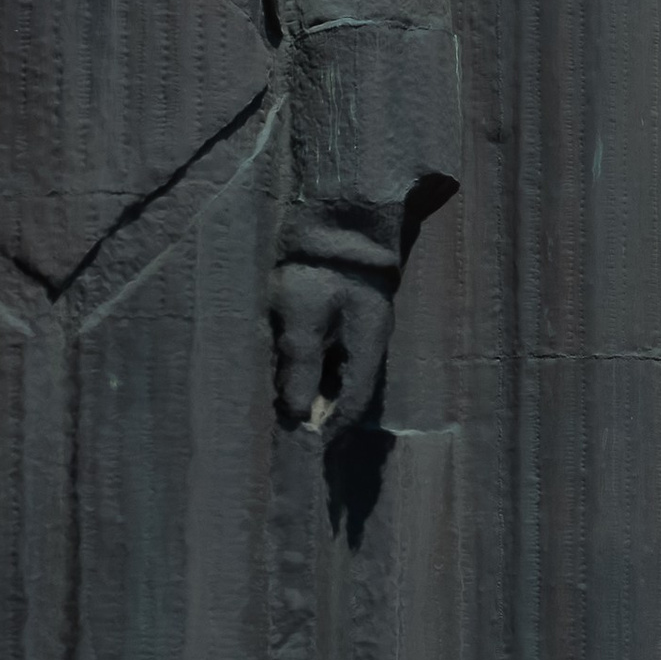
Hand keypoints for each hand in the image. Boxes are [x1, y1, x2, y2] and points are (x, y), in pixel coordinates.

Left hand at [272, 261, 391, 427]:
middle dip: (324, 412)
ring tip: (290, 402)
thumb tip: (296, 412)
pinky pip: (336, 351)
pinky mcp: (350, 311)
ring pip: (343, 372)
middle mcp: (370, 340)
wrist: (337, 216)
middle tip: (293, 428)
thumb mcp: (303, 314)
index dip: (332, 428)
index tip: (307, 443)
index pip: (354, 403)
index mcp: (366, 345)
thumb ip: (299, 363)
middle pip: (350, 391)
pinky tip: (295, 367)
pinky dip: (317, 366)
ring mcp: (363, 325)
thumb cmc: (318, 266)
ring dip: (319, 389)